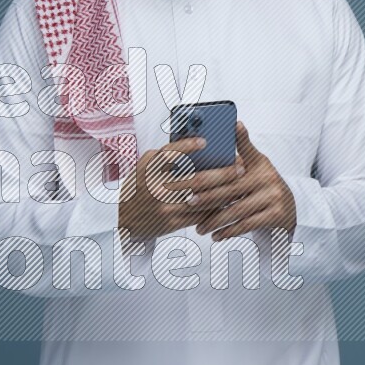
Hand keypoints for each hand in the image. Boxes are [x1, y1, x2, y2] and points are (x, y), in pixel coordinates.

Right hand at [118, 135, 245, 242]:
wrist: (124, 220)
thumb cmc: (140, 187)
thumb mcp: (145, 167)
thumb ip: (166, 157)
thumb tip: (198, 144)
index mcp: (149, 169)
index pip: (169, 154)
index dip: (187, 147)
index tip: (205, 141)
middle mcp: (156, 187)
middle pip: (197, 179)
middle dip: (222, 172)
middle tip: (240, 166)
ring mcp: (165, 207)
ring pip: (204, 198)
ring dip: (225, 190)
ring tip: (239, 182)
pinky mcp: (173, 222)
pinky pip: (201, 214)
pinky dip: (217, 206)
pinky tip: (229, 198)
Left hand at [193, 122, 296, 240]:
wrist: (290, 211)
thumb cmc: (264, 187)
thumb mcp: (257, 166)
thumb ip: (243, 150)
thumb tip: (235, 124)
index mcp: (260, 163)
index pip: (236, 158)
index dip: (216, 163)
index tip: (197, 166)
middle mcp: (268, 178)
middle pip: (230, 189)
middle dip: (206, 197)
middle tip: (188, 203)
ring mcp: (273, 197)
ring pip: (236, 210)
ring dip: (214, 220)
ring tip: (199, 228)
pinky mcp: (276, 215)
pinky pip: (246, 224)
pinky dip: (229, 231)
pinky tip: (216, 235)